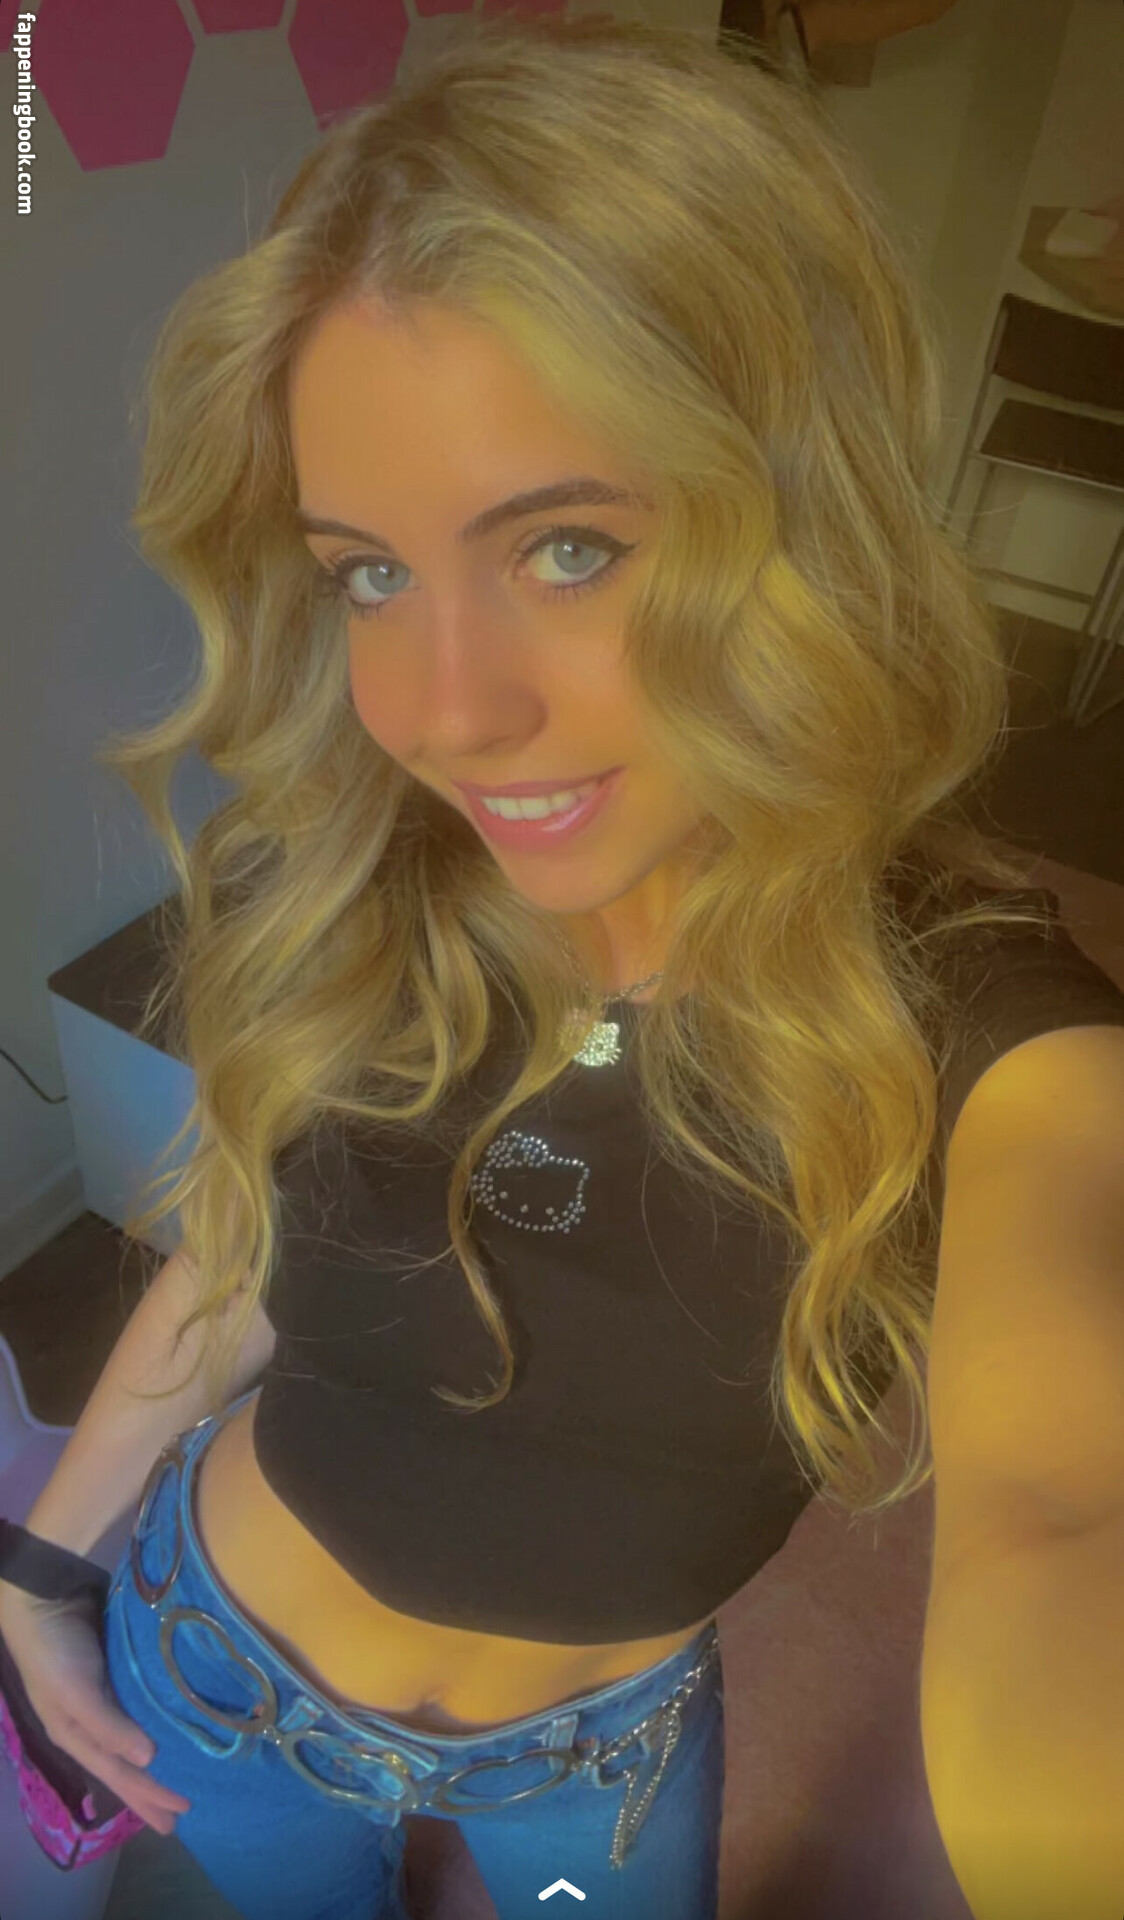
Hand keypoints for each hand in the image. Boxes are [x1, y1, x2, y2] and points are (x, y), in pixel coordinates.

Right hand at [0, 1586, 191, 1835]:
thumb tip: (147, 1762)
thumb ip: (108, 1726)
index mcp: (76, 1735)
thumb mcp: (74, 1692)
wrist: (44, 1598)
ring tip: (181, 1776)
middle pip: (126, 1764)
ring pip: (134, 1737)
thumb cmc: (54, 1650)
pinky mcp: (115, 1671)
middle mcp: (90, 1722)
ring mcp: (103, 1697)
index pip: (119, 1775)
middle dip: (151, 1791)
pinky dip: (157, 1719)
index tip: (178, 1815)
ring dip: (156, 1760)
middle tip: (183, 1814)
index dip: (147, 1796)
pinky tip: (172, 1724)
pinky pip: (140, 1705)